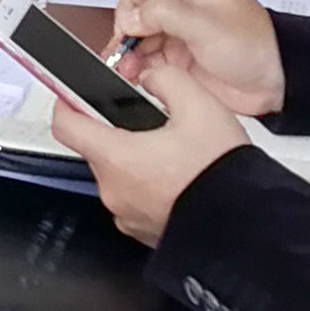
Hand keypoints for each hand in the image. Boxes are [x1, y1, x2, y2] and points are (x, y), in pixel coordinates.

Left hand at [44, 56, 249, 247]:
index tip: (71, 94)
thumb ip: (166, 80)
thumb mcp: (198, 105)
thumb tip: (151, 79)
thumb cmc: (220, 172)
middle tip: (152, 123)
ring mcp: (126, 215)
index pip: (65, 125)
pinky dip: (149, 186)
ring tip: (174, 152)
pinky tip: (179, 178)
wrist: (244, 225)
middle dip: (118, 132)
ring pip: (119, 175)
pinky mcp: (143, 231)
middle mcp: (113, 190)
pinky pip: (135, 200)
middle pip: (97, 149)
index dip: (65, 103)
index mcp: (116, 157)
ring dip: (136, 160)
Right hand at [112, 0, 287, 121]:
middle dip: (127, 33)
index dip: (132, 3)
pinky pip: (150, 61)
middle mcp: (185, 8)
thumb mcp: (205, 24)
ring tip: (124, 69)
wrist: (275, 83)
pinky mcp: (182, 61)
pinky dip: (139, 68)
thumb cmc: (255, 46)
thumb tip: (131, 16)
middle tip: (119, 52)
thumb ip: (163, 14)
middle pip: (140, 13)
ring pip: (141, 39)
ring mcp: (182, 35)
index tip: (127, 25)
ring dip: (129, 53)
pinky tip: (136, 76)